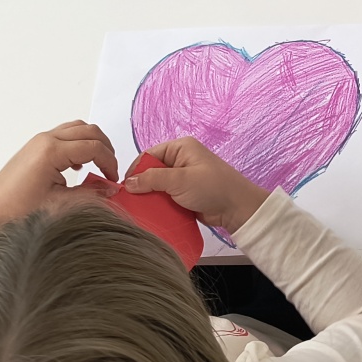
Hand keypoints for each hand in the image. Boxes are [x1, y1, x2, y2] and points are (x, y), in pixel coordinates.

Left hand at [0, 121, 119, 226]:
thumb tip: (111, 188)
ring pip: (79, 127)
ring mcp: (42, 138)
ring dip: (94, 141)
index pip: (93, 148)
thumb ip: (89, 193)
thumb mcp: (58, 203)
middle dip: (105, 148)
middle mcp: (47, 139)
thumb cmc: (17, 206)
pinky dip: (80, 141)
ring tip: (98, 163)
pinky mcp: (39, 142)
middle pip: (90, 131)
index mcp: (51, 152)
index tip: (112, 178)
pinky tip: (80, 162)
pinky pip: (68, 132)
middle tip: (110, 169)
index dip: (109, 162)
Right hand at [123, 137, 269, 233]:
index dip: (136, 170)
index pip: (149, 155)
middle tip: (130, 202)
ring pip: (157, 186)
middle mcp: (181, 159)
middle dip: (141, 186)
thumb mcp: (180, 180)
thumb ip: (153, 179)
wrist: (237, 208)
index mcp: (181, 148)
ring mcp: (183, 177)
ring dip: (150, 197)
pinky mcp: (185, 193)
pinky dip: (158, 204)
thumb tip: (128, 183)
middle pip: (151, 171)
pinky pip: (165, 197)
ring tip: (138, 209)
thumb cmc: (212, 187)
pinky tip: (151, 213)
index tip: (124, 188)